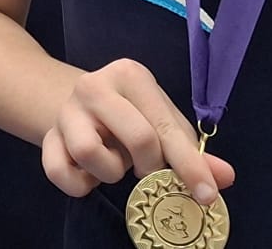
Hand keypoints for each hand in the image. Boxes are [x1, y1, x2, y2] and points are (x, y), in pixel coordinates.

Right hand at [41, 59, 234, 204]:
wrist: (74, 105)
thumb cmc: (129, 116)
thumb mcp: (163, 124)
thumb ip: (191, 151)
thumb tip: (224, 177)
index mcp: (130, 75)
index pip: (165, 126)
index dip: (190, 166)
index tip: (207, 196)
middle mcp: (93, 86)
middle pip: (137, 138)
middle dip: (150, 167)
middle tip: (148, 169)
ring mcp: (66, 111)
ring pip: (90, 152)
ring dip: (110, 173)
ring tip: (114, 164)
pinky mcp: (46, 137)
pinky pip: (60, 172)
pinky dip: (80, 185)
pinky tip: (90, 175)